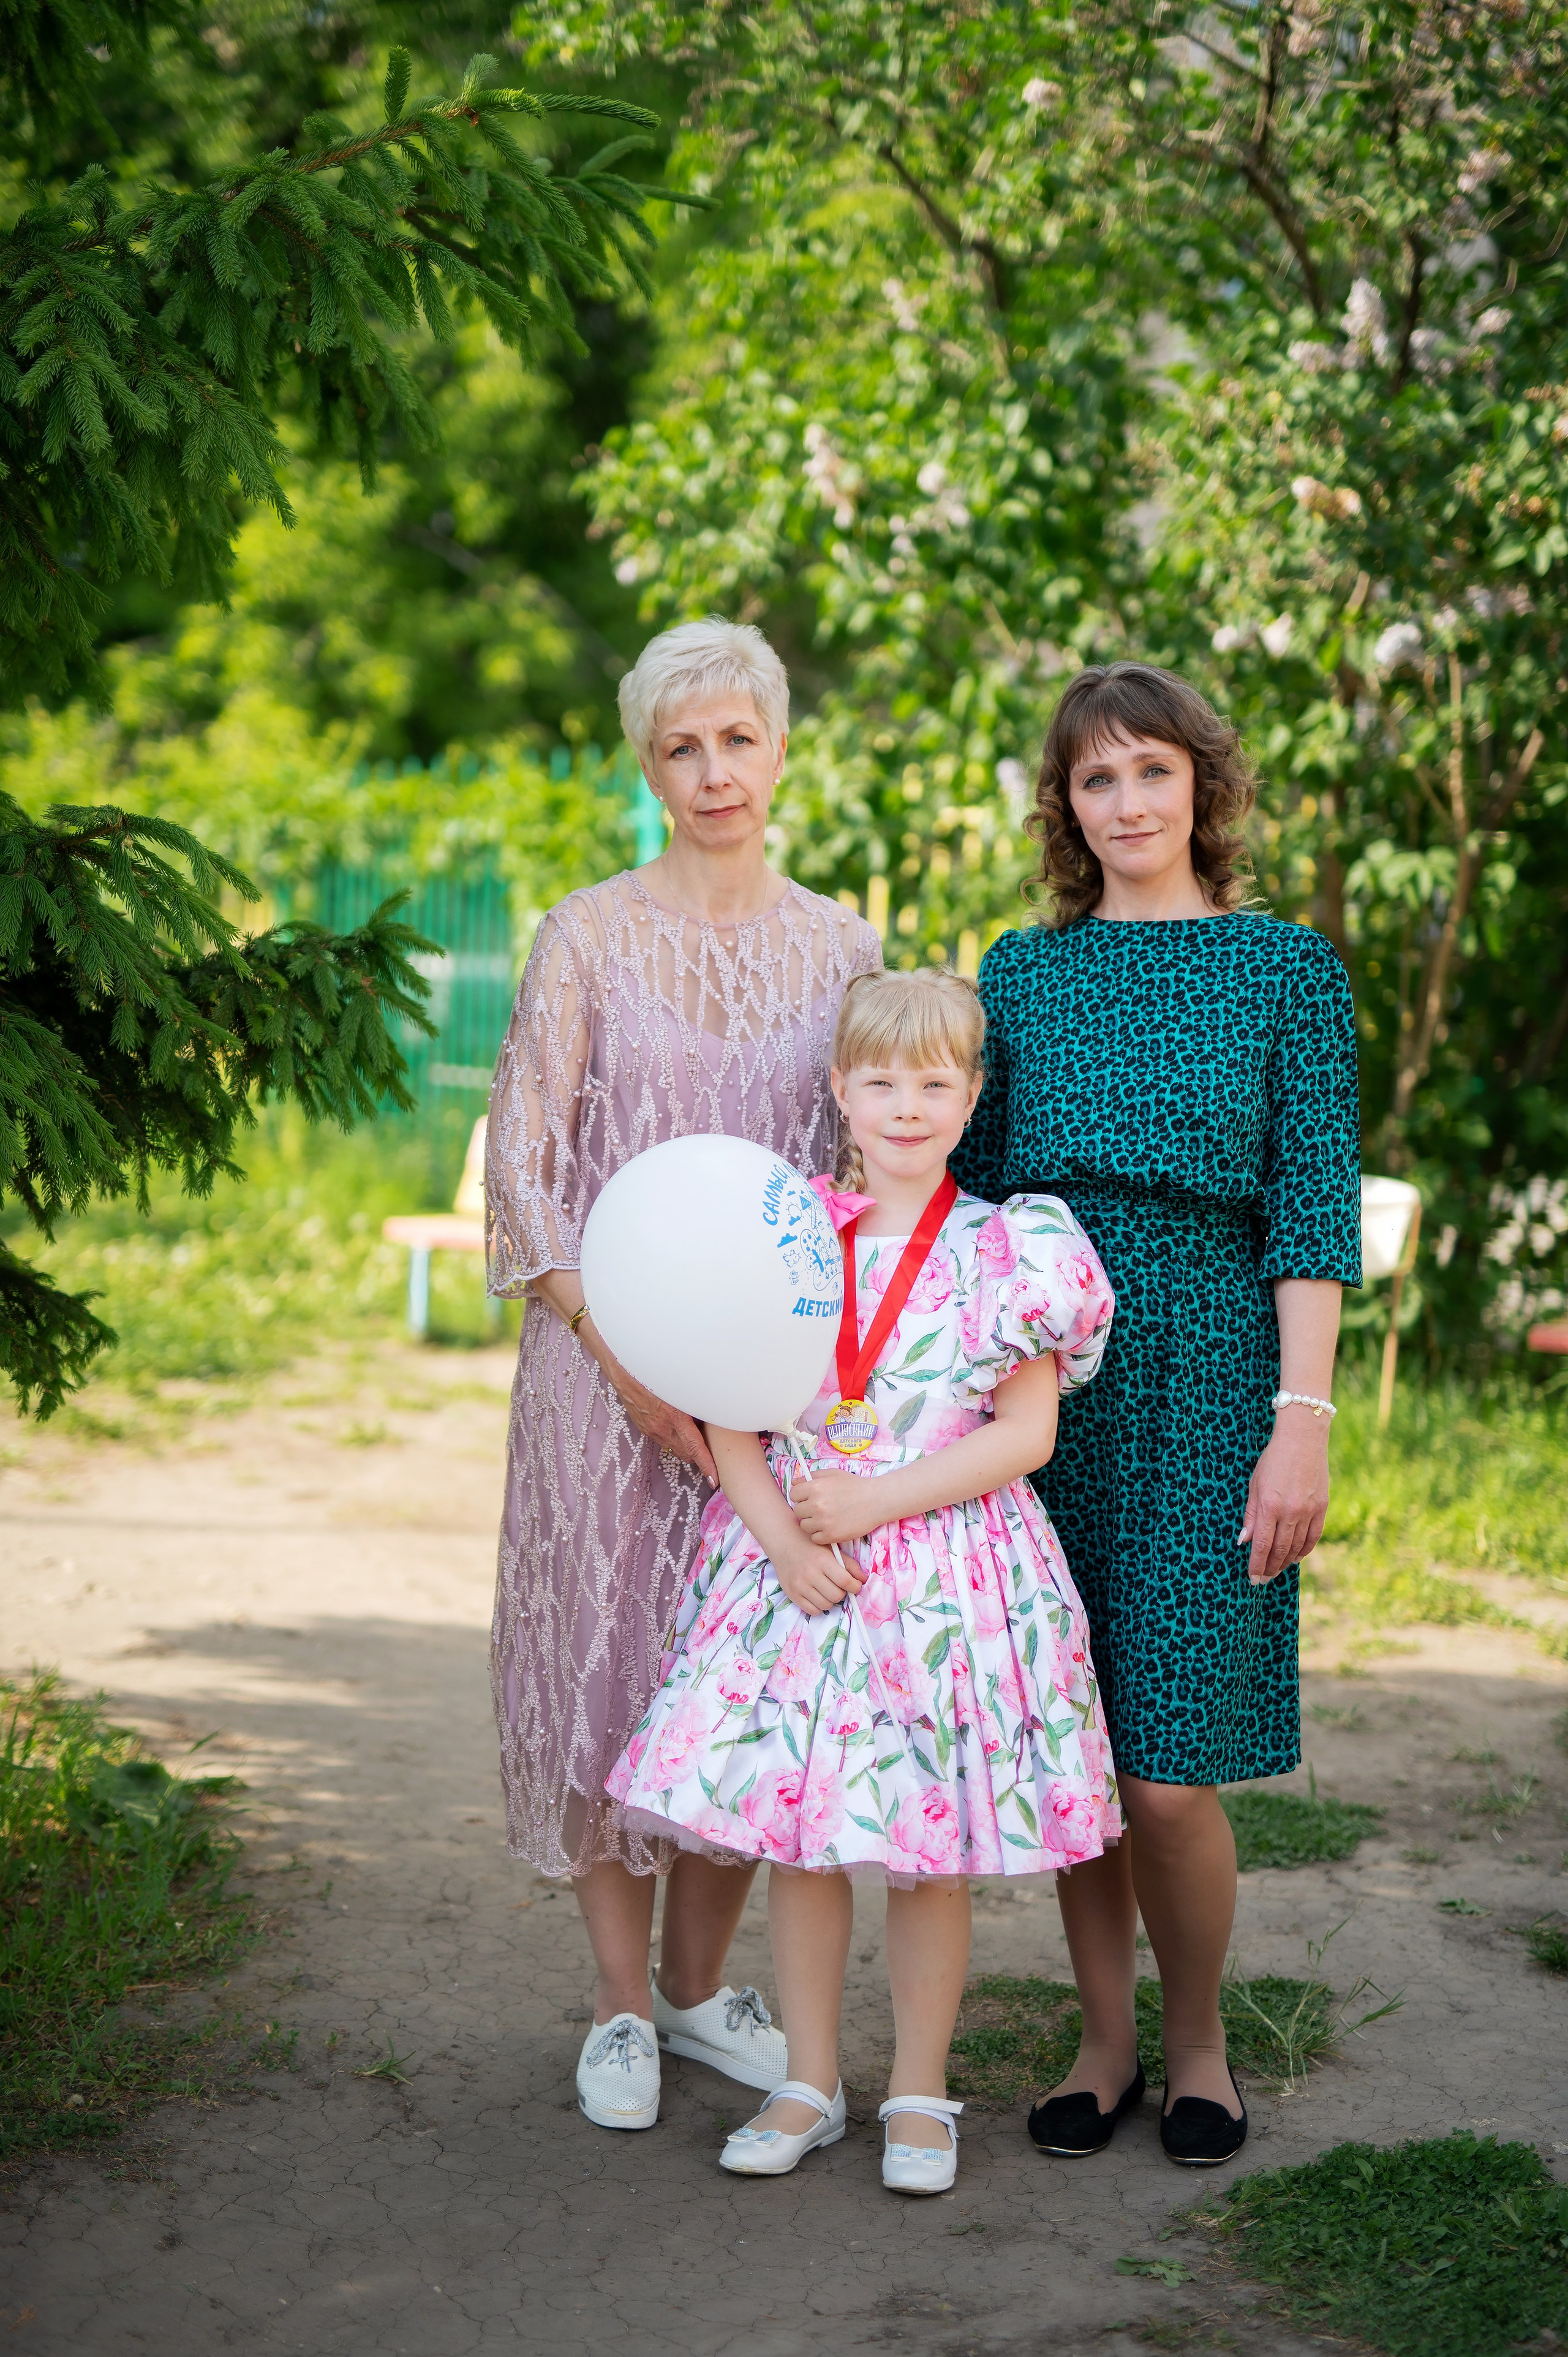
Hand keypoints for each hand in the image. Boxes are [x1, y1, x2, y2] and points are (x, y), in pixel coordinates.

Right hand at [589, 1323, 717, 1484]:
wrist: (619, 1361)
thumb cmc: (652, 1367)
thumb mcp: (679, 1382)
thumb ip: (694, 1398)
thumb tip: (711, 1406)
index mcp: (673, 1417)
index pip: (695, 1448)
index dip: (706, 1465)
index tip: (715, 1480)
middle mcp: (660, 1426)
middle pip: (684, 1451)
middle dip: (697, 1455)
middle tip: (712, 1452)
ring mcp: (648, 1427)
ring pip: (672, 1444)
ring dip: (684, 1444)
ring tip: (695, 1436)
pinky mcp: (640, 1423)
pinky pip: (660, 1435)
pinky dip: (671, 1435)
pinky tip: (675, 1424)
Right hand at [776, 1538, 863, 1618]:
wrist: (784, 1542)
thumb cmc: (810, 1545)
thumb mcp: (832, 1549)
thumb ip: (849, 1564)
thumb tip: (863, 1580)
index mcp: (822, 1560)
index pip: (845, 1581)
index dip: (855, 1586)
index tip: (855, 1585)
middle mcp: (810, 1574)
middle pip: (836, 1595)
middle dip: (842, 1592)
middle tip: (839, 1586)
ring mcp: (800, 1585)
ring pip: (826, 1605)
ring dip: (831, 1600)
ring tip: (827, 1589)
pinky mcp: (792, 1594)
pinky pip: (812, 1611)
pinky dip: (819, 1606)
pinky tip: (818, 1595)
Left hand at [792, 1466, 883, 1548]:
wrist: (876, 1501)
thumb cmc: (854, 1486)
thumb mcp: (833, 1474)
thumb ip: (811, 1477)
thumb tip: (794, 1482)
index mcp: (815, 1487)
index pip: (793, 1494)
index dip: (801, 1496)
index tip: (809, 1498)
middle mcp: (817, 1504)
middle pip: (798, 1511)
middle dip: (807, 1510)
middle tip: (820, 1508)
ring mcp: (824, 1521)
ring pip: (804, 1526)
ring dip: (813, 1523)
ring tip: (826, 1518)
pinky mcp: (831, 1536)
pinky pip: (815, 1538)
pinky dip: (821, 1535)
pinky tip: (831, 1527)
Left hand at [1237, 1413, 1330, 1583]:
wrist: (1303, 1440)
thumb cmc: (1273, 1460)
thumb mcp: (1254, 1485)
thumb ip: (1250, 1515)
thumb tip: (1244, 1541)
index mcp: (1269, 1506)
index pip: (1261, 1545)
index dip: (1257, 1565)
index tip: (1253, 1579)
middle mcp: (1290, 1512)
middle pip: (1279, 1550)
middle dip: (1270, 1568)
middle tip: (1263, 1579)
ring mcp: (1308, 1511)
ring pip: (1296, 1547)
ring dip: (1285, 1562)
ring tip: (1276, 1570)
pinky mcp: (1322, 1508)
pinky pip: (1313, 1537)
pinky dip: (1304, 1550)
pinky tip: (1295, 1557)